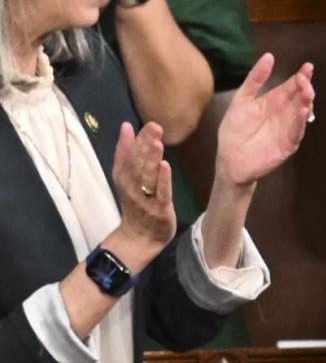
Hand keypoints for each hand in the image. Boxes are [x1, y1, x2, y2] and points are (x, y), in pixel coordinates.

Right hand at [111, 120, 175, 268]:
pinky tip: (165, 166)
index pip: (127, 156)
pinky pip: (161, 193)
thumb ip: (125, 152)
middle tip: (154, 126)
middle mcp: (131, 187)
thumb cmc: (137, 203)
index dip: (133, 140)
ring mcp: (145, 199)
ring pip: (146, 177)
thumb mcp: (126, 177)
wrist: (139, 239)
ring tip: (157, 142)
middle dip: (144, 145)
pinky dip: (162, 180)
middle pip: (136, 164)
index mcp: (123, 177)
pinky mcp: (160, 210)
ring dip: (151, 160)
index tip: (140, 123)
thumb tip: (126, 126)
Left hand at [215, 53, 313, 186]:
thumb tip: (269, 56)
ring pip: (303, 113)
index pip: (292, 86)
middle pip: (301, 97)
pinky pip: (297, 132)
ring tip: (307, 93)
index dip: (301, 76)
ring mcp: (288, 128)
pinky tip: (303, 112)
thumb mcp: (241, 100)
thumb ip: (255, 80)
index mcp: (275, 101)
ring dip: (307, 102)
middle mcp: (285, 113)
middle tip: (304, 79)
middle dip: (306, 87)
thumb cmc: (234, 130)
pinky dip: (300, 122)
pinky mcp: (288, 144)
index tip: (308, 67)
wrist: (230, 159)